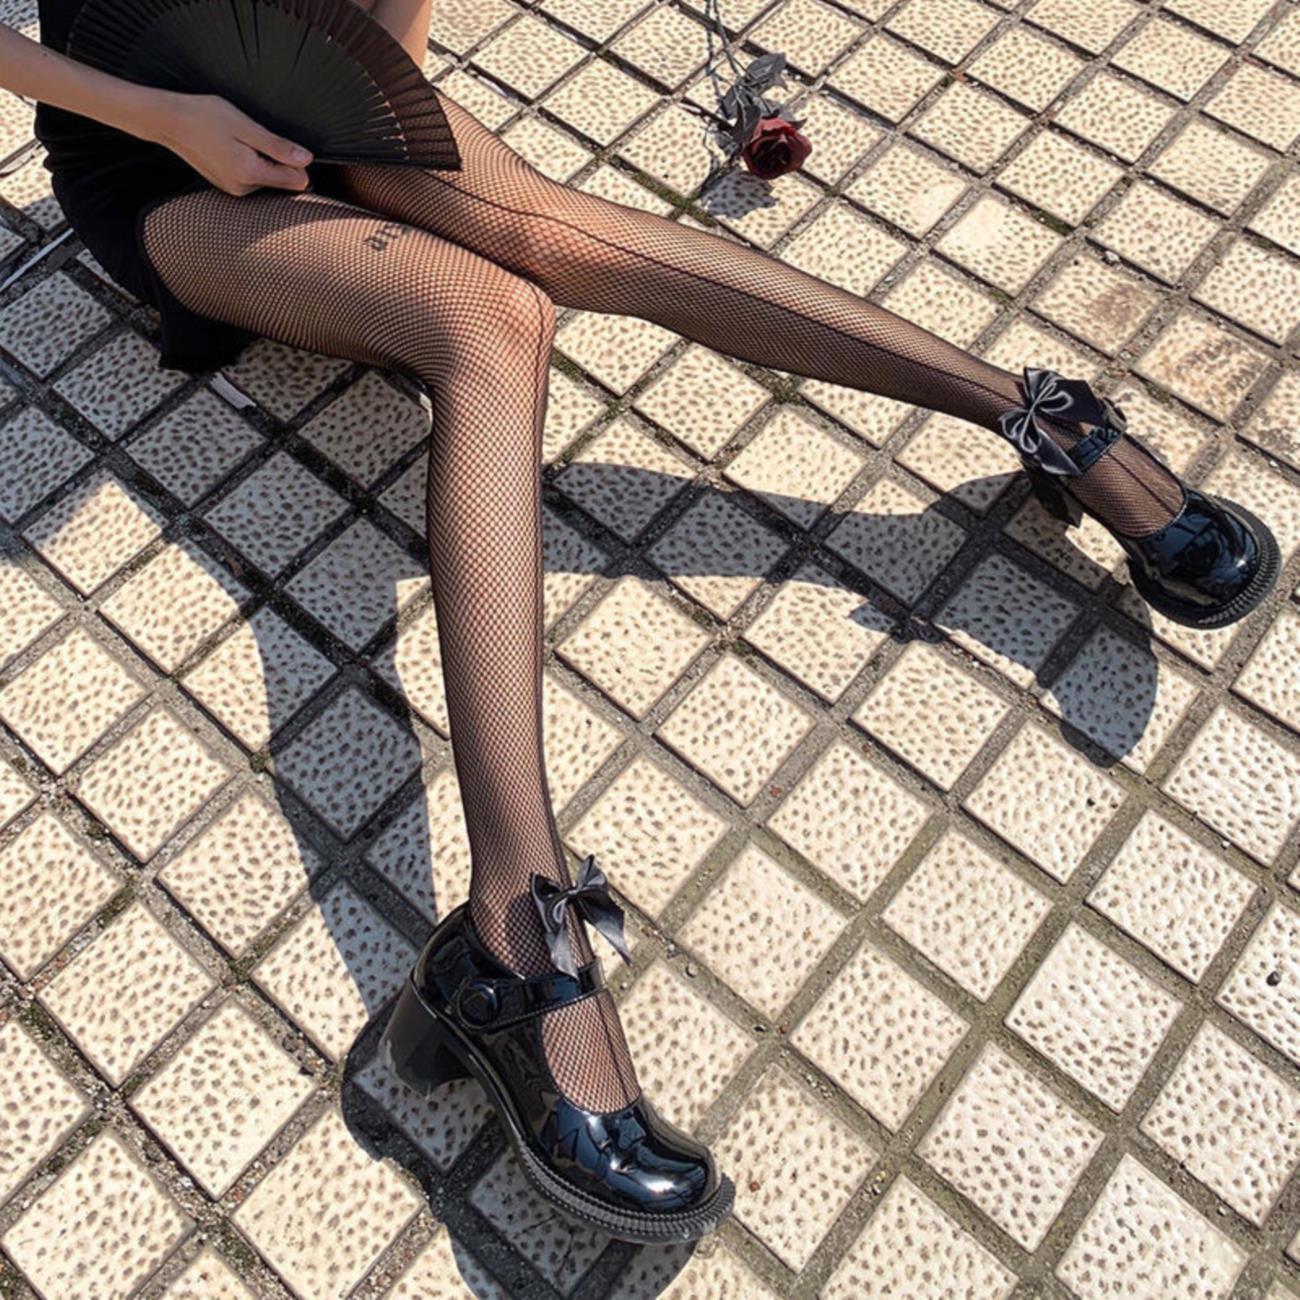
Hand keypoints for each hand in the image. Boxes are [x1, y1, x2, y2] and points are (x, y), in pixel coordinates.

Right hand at [150, 91, 313, 194]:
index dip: (297, 162)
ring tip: (238, 141)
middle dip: (276, 159)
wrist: (168, 120)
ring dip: (261, 160)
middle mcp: (243, 189)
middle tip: (253, 137)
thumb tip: (307, 160)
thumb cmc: (205, 117)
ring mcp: (233, 189)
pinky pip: (250, 177)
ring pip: (265, 178)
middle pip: (282, 181)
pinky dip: (248, 163)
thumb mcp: (246, 126)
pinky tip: (231, 147)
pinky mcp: (226, 185)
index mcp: (250, 174)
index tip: (281, 144)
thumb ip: (278, 146)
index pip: (297, 181)